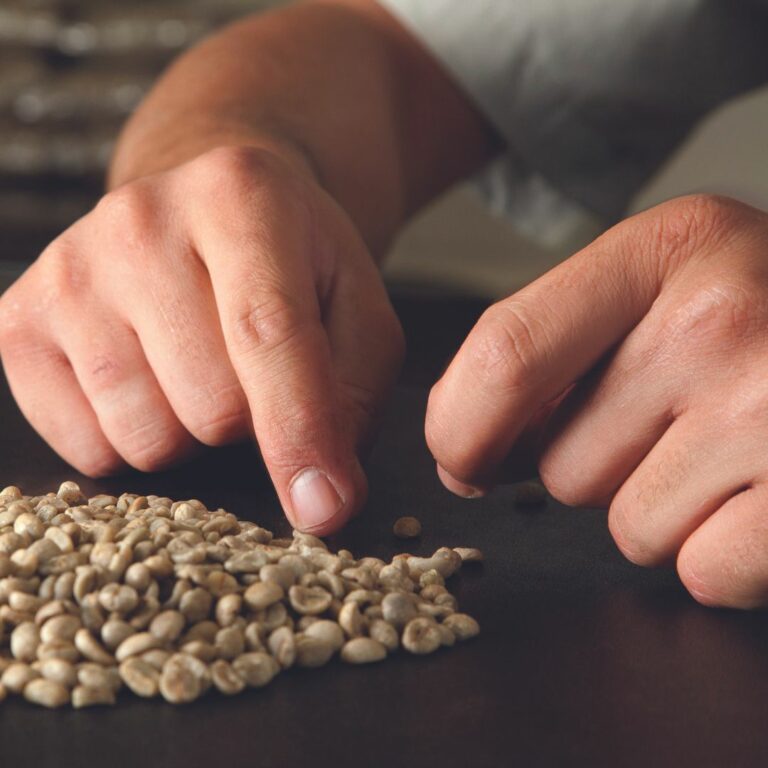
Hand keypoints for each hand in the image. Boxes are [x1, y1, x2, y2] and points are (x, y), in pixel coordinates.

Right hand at [0, 146, 403, 533]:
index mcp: (240, 198)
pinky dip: (129, 442)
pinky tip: (148, 384)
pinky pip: (83, 448)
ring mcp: (68, 270)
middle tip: (251, 375)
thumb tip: (324, 502)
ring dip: (190, 434)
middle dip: (248, 421)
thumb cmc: (292, 267)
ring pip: (144, 436)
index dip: (299, 433)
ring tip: (198, 371)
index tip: (323, 507)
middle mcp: (140, 221)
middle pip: (209, 404)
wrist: (205, 213)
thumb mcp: (356, 311)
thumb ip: (351, 396)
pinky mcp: (19, 321)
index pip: (268, 335)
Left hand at [427, 194, 767, 607]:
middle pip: (561, 464)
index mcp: (665, 248)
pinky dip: (723, 554)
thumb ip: (552, 349)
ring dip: (662, 509)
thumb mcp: (666, 283)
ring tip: (731, 451)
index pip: (505, 353)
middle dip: (599, 468)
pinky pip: (702, 572)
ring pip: (628, 528)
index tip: (463, 460)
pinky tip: (763, 494)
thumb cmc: (765, 317)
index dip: (460, 427)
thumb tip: (462, 453)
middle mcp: (724, 315)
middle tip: (678, 423)